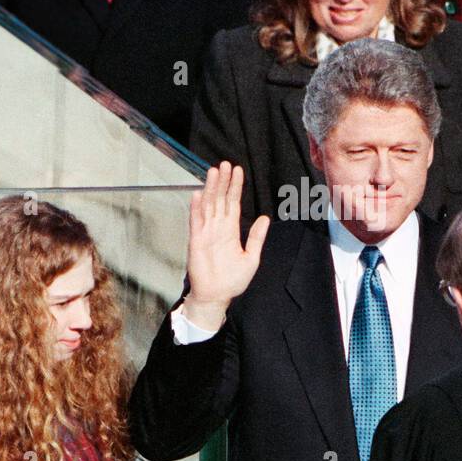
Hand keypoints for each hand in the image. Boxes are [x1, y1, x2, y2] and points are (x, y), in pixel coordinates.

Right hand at [181, 162, 269, 332]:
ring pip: (208, 205)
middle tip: (225, 164)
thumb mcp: (252, 257)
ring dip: (211, 189)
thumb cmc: (233, 280)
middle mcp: (218, 227)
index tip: (238, 171)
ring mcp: (206, 232)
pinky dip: (197, 208)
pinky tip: (199, 194)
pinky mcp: (196, 240)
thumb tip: (265, 218)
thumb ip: (257, 237)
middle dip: (223, 182)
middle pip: (220, 199)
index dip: (235, 187)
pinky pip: (196, 221)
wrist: (217, 296)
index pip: (233, 203)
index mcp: (231, 230)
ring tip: (213, 172)